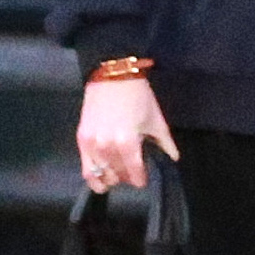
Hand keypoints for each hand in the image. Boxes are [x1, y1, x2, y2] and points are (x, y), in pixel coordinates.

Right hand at [76, 75, 178, 190]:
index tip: (142, 181)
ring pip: (100, 174)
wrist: (113, 74)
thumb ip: (165, 143)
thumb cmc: (138, 96)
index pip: (133, 172)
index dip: (139, 179)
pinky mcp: (81, 139)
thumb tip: (173, 158)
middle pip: (117, 175)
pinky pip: (85, 167)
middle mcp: (107, 147)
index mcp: (127, 143)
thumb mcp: (156, 120)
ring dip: (111, 178)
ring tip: (117, 174)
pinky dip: (93, 176)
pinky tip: (101, 177)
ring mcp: (91, 144)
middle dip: (126, 177)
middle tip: (131, 174)